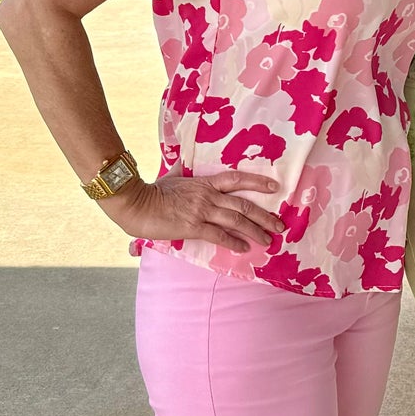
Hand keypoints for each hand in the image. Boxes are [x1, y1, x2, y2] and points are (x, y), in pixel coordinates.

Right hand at [97, 169, 282, 254]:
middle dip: (264, 216)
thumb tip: (183, 167)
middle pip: (244, 204)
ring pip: (236, 220)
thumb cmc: (151, 191)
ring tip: (268, 240)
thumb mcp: (172, 177)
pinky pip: (219, 235)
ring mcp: (201, 210)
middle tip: (280, 225)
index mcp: (204, 182)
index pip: (237, 179)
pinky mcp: (193, 226)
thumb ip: (183, 174)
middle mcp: (207, 195)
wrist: (135, 202)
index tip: (275, 188)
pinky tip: (244, 248)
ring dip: (255, 231)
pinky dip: (233, 242)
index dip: (257, 182)